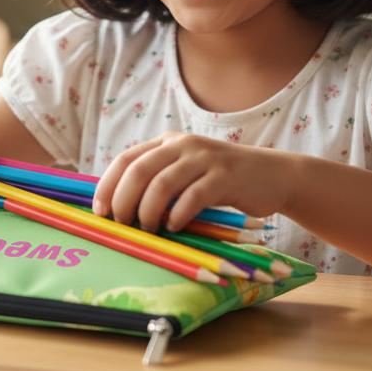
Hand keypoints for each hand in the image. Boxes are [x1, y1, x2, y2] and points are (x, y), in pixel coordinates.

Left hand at [91, 132, 291, 231]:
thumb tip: (119, 208)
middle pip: (139, 171)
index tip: (100, 212)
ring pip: (162, 184)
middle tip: (122, 224)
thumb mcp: (186, 173)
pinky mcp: (226, 177)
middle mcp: (183, 145)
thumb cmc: (221, 182)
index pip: (126, 159)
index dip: (107, 186)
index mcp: (167, 142)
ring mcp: (205, 159)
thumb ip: (158, 182)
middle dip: (123, 201)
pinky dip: (177, 215)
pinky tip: (174, 227)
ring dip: (148, 211)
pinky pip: (192, 197)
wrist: (271, 175)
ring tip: (148, 228)